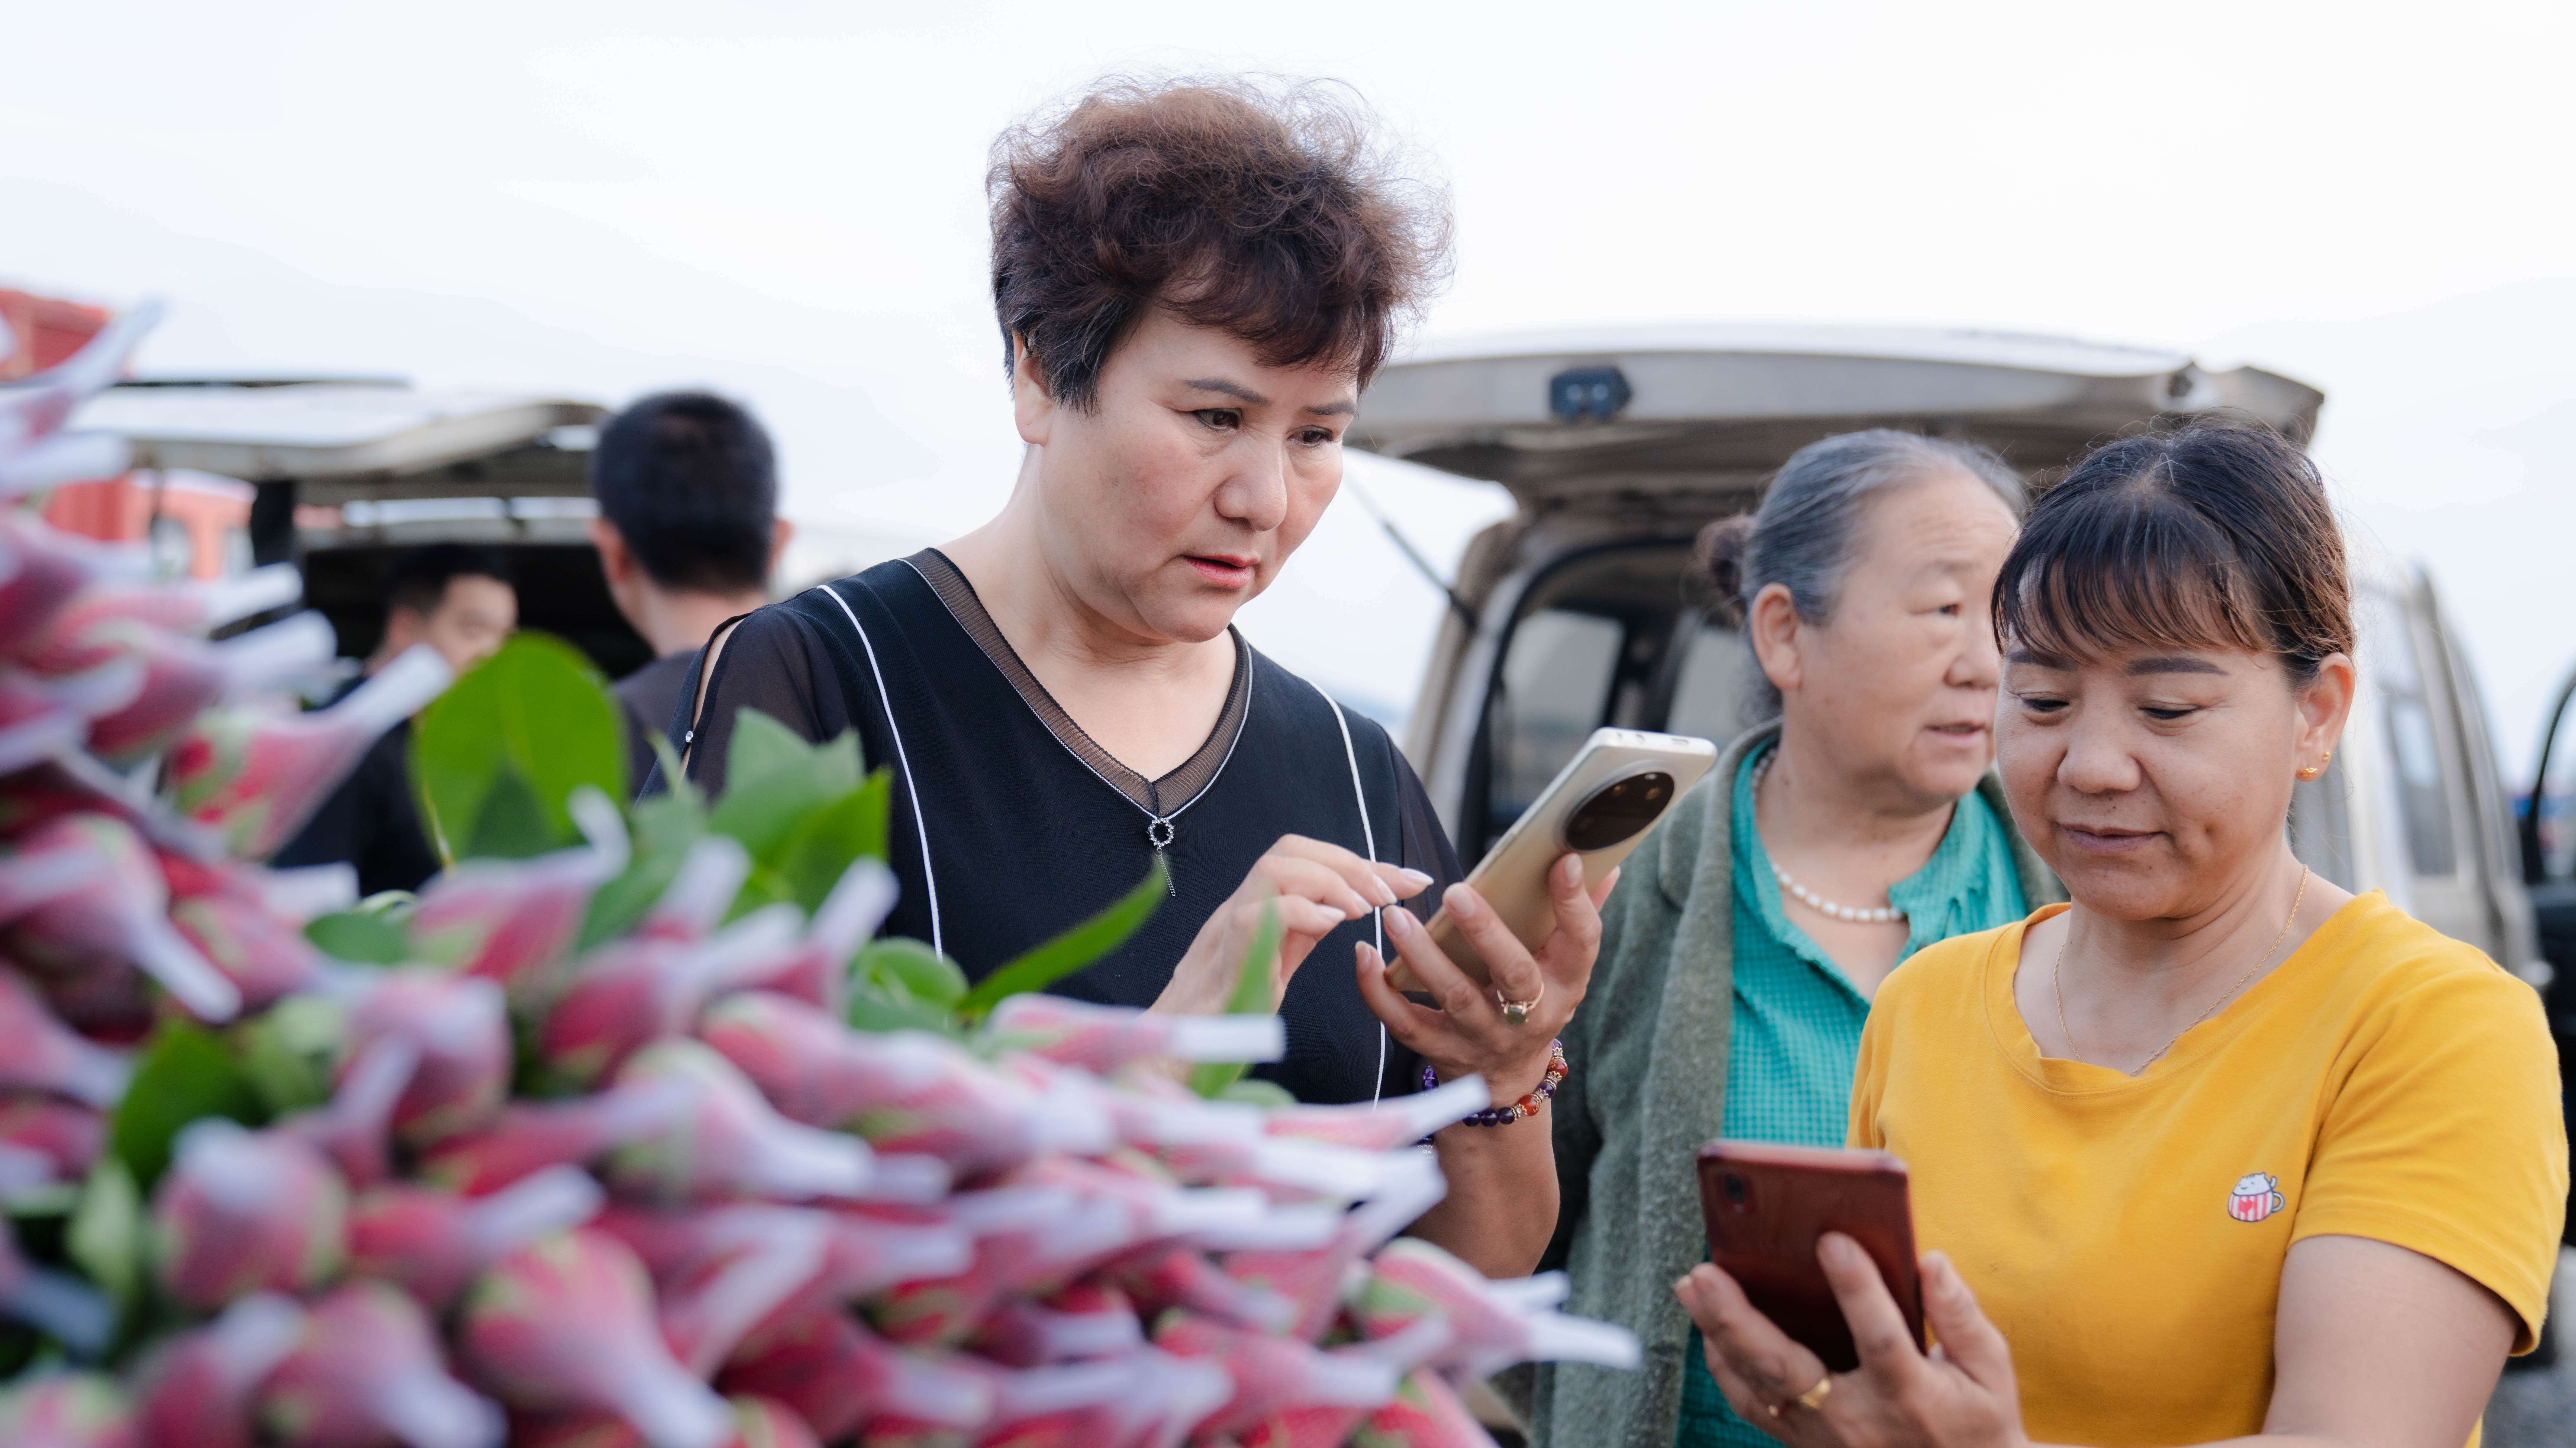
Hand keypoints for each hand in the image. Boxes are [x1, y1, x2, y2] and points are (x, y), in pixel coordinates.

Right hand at [1154, 835, 1433, 1016]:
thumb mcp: (1278, 957)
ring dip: (1330, 880)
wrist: (1181, 1049)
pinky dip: (1302, 910)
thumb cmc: (1229, 1008)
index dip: (1366, 863)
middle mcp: (1243, 903)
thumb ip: (1305, 927)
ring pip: (1275, 867)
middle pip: (1292, 848)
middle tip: (1392, 893)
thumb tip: (1347, 905)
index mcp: (1259, 902)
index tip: (1414, 879)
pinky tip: (1332, 925)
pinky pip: (1261, 911)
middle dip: (1351, 863)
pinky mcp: (1226, 950)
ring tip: (1363, 909)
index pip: (1312, 859)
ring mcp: (1230, 921)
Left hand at [1355, 854, 1612, 1106]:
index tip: (1562, 861)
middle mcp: (1529, 1015)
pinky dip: (1378, 991)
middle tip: (1456, 891)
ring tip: (1396, 916)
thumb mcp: (1564, 968)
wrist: (1505, 1079)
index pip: (1581, 942)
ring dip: (1422, 954)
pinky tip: (1362, 955)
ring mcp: (1482, 1036)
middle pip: (1513, 974)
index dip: (1575, 903)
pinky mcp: (1439, 1049)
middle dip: (1486, 933)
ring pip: (1453, 996)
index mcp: (1565, 984)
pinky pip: (1404, 1022)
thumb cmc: (1535, 1001)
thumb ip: (1580, 916)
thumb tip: (1605, 863)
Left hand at [1673, 1237, 2024, 1447]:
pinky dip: (1726, 1368)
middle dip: (1738, 1317)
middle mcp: (1856, 1419)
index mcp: (1910, 1395)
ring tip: (1691, 1287)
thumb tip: (1931, 1261)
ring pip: (1756, 1388)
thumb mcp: (1990, 1374)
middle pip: (1785, 1368)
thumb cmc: (1976, 1424)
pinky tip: (1709, 1331)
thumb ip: (1961, 1317)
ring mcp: (1822, 1438)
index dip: (1857, 1288)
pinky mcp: (1804, 1445)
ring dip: (1718, 1335)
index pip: (1877, 1336)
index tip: (1833, 1240)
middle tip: (1705, 1271)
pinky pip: (1754, 1408)